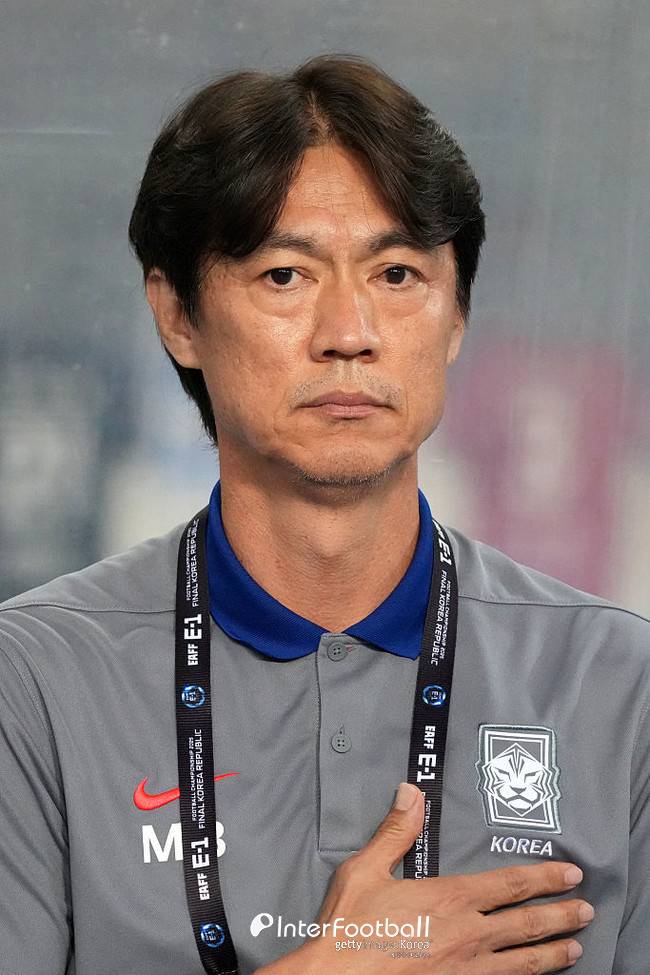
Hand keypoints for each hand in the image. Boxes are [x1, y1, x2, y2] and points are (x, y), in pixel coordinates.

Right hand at [256, 782, 592, 973]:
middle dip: (561, 916)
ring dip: (553, 953)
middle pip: (527, 924)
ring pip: (524, 962)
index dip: (545, 878)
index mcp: (450, 898)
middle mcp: (468, 934)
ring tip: (575, 948)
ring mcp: (467, 970)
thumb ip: (396, 831)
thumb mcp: (366, 869)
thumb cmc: (349, 929)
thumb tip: (411, 792)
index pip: (510, 884)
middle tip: (586, 910)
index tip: (570, 874)